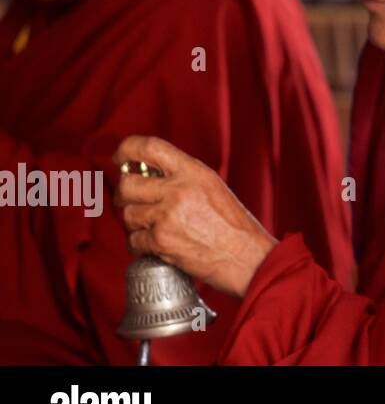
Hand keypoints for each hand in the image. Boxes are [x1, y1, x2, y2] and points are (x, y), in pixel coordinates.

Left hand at [112, 136, 277, 298]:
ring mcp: (167, 216)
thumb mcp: (212, 187)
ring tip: (154, 227)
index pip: (150, 148)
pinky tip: (157, 244)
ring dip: (135, 222)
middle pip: (127, 185)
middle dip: (124, 195)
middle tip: (131, 201)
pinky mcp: (161, 241)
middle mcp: (178, 190)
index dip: (127, 149)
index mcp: (193, 172)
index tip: (119, 157)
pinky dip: (140, 244)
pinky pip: (133, 239)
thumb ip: (182, 177)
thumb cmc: (233, 225)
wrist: (245, 256)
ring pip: (127, 214)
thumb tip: (148, 175)